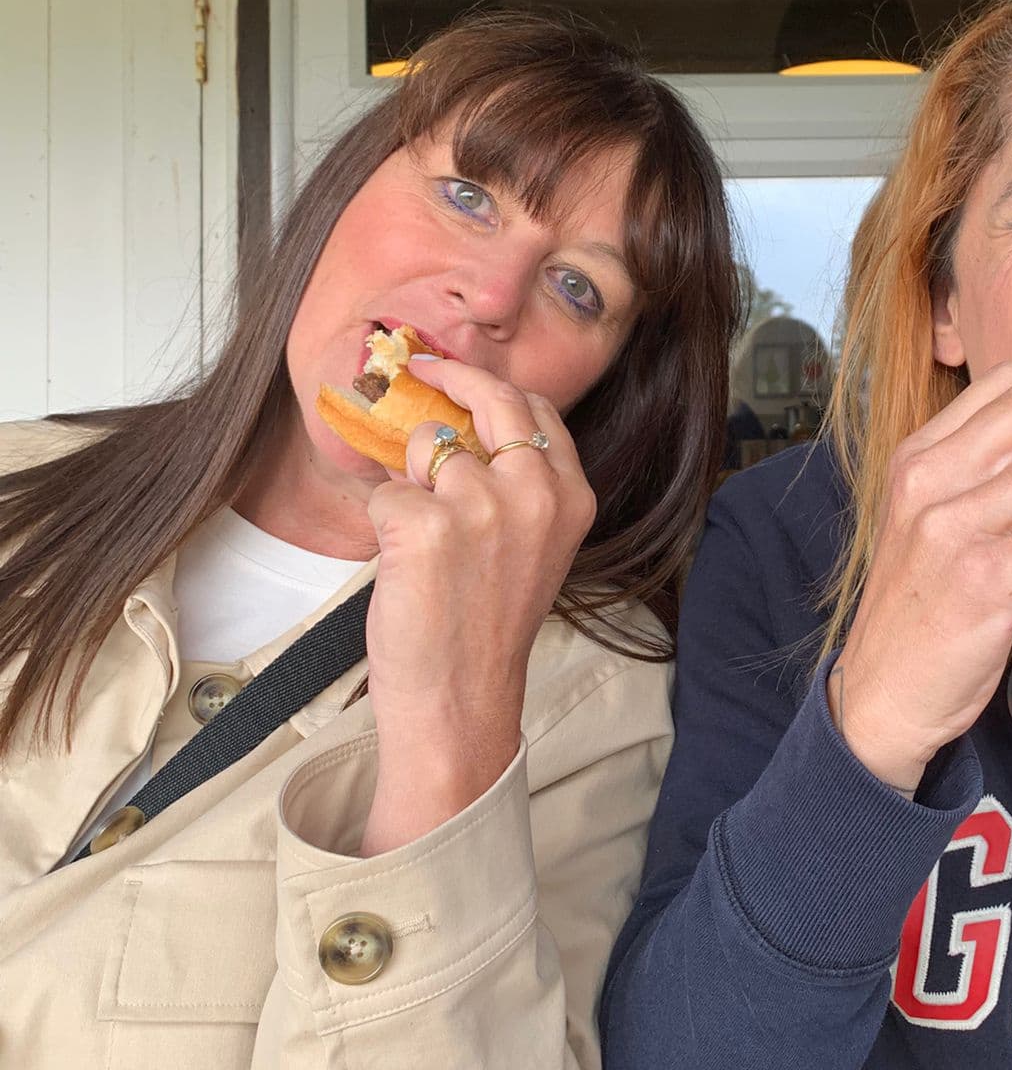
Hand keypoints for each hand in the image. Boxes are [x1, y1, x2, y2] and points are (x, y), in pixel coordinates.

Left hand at [359, 356, 595, 851]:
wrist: (460, 701)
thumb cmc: (488, 629)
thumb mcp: (533, 548)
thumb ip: (519, 487)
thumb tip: (466, 426)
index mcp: (570, 496)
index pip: (535, 409)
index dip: (493, 390)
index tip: (459, 380)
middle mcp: (534, 491)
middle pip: (490, 396)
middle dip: (450, 375)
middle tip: (419, 367)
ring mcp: (479, 504)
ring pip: (426, 446)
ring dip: (412, 481)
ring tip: (425, 543)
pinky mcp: (421, 523)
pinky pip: (386, 490)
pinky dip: (382, 521)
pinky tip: (402, 565)